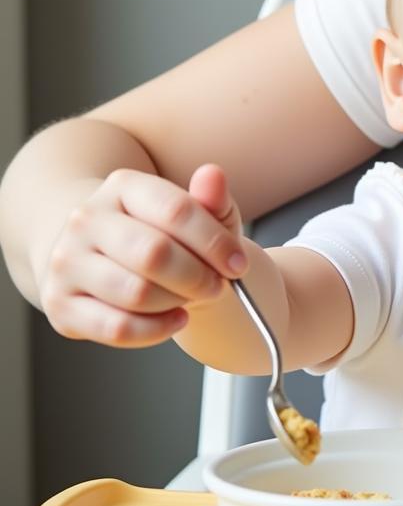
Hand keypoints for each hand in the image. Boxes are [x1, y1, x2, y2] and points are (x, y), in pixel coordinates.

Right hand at [40, 163, 246, 346]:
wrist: (104, 255)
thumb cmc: (162, 234)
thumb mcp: (195, 214)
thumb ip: (211, 200)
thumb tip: (213, 175)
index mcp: (122, 186)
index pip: (176, 210)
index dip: (215, 243)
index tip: (238, 264)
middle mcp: (86, 220)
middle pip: (154, 254)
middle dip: (198, 277)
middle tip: (217, 286)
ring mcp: (67, 262)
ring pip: (136, 294)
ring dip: (178, 302)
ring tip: (190, 297)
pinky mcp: (61, 305)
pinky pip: (117, 328)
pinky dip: (157, 330)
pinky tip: (175, 319)